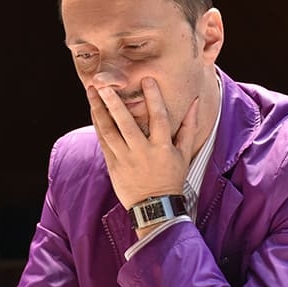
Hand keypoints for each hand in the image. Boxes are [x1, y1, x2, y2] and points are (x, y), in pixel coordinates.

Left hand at [89, 77, 199, 208]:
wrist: (155, 206)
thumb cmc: (171, 178)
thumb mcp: (184, 154)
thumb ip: (189, 127)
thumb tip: (195, 103)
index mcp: (162, 147)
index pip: (158, 117)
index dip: (153, 98)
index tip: (147, 79)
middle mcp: (142, 152)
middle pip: (126, 123)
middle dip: (114, 102)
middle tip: (104, 83)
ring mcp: (126, 159)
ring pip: (109, 131)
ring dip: (99, 110)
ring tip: (92, 91)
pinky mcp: (113, 166)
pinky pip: (103, 142)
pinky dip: (98, 125)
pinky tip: (94, 110)